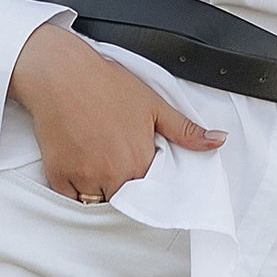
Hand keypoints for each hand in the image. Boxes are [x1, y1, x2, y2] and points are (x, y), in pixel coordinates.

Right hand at [8, 18, 227, 202]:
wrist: (61, 73)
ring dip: (100, 192)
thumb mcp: (154, 104)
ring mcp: (83, 178)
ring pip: (97, 203)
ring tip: (98, 163)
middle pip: (124, 201)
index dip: (146, 181)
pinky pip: (70, 200)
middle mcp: (112, 175)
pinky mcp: (58, 177)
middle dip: (123, 188)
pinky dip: (75, 191)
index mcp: (138, 161)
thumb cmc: (105, 84)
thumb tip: (218, 141)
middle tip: (116, 161)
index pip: (150, 193)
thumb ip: (186, 130)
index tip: (139, 167)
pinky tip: (79, 168)